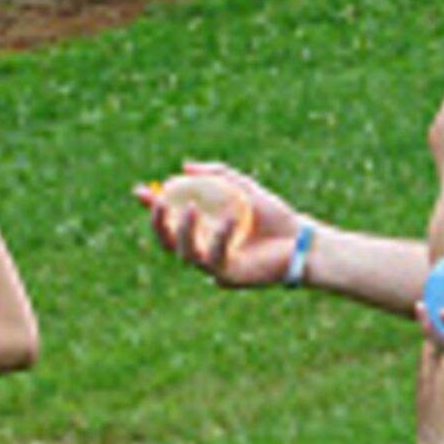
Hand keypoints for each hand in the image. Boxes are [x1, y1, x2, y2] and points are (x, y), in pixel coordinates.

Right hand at [139, 163, 301, 290]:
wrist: (303, 240)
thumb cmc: (276, 217)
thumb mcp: (245, 188)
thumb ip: (218, 175)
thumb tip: (184, 166)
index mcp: (204, 230)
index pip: (171, 219)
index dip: (152, 207)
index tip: (141, 190)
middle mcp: (204, 249)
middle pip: (168, 242)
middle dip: (157, 223)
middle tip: (158, 202)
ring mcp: (214, 266)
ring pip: (185, 254)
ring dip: (182, 231)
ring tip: (190, 208)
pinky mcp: (227, 277)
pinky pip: (214, 258)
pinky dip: (219, 236)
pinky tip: (230, 218)